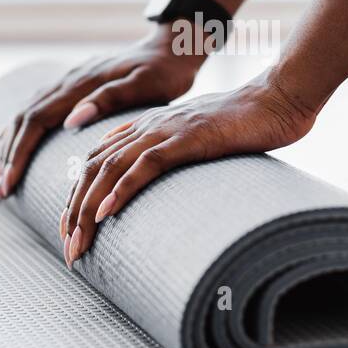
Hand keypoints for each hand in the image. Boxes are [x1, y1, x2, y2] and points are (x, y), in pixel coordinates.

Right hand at [0, 27, 204, 199]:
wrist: (173, 45)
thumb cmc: (165, 70)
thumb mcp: (146, 84)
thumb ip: (109, 99)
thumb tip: (71, 120)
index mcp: (82, 84)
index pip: (37, 121)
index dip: (19, 153)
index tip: (9, 184)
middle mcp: (68, 80)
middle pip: (24, 120)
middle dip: (9, 158)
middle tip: (0, 194)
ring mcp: (69, 80)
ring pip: (26, 114)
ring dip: (10, 147)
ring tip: (2, 180)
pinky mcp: (74, 85)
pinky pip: (37, 108)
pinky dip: (19, 129)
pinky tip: (8, 144)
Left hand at [59, 68, 318, 266]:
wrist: (279, 100)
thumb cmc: (248, 124)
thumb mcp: (201, 141)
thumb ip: (176, 154)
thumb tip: (161, 180)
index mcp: (149, 127)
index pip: (98, 161)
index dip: (78, 195)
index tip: (72, 229)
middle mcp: (149, 127)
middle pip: (93, 168)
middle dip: (74, 210)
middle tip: (68, 248)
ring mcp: (166, 131)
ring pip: (109, 169)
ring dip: (88, 208)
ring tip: (77, 241)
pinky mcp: (186, 138)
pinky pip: (144, 165)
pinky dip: (120, 190)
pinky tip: (105, 214)